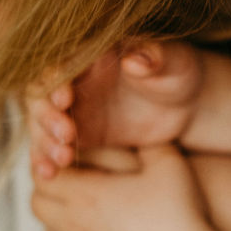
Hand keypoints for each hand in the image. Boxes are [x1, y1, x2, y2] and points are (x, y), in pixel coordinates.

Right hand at [26, 41, 203, 178]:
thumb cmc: (180, 72)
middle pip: (42, 96)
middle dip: (46, 115)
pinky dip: (46, 159)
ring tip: (63, 159)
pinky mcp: (81, 134)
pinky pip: (53, 146)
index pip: (61, 65)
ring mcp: (76, 109)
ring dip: (44, 141)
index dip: (56, 81)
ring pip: (43, 124)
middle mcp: (76, 81)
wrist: (188, 104)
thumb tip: (133, 60)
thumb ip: (154, 56)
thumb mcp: (174, 60)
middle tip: (66, 134)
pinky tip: (49, 174)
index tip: (66, 100)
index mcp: (92, 55)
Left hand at [31, 145, 210, 230]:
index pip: (43, 176)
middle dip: (49, 194)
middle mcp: (74, 226)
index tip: (69, 164)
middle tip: (71, 187)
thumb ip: (148, 141)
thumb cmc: (178, 213)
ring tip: (85, 221)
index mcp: (86, 193)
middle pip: (38, 206)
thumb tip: (137, 129)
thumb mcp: (168, 164)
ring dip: (60, 228)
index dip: (52, 167)